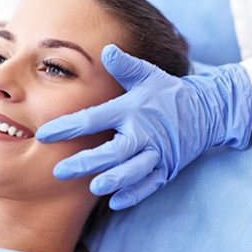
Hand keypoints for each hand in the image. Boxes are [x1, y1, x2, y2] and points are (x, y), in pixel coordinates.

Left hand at [36, 45, 251, 209]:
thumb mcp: (148, 75)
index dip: (68, 127)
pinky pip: (151, 184)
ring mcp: (157, 153)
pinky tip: (116, 201)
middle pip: (113, 150)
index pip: (94, 118)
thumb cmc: (168, 92)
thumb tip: (106, 50)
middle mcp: (144, 132)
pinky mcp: (167, 168)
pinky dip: (135, 193)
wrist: (207, 110)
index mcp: (131, 109)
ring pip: (134, 170)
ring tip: (93, 188)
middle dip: (86, 162)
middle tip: (59, 171)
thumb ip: (125, 66)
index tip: (44, 135)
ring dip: (114, 179)